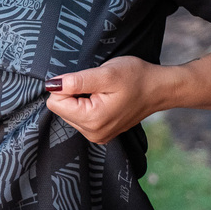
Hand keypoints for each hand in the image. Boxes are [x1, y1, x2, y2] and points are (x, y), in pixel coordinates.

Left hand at [43, 56, 168, 143]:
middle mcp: (93, 133)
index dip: (66, 86)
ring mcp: (97, 135)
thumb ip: (76, 81)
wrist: (159, 89)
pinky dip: (86, 104)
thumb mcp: (105, 74)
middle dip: (73, 93)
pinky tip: (103, 98)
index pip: (55, 102)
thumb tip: (51, 85)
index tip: (87, 81)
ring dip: (80, 98)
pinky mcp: (100, 132)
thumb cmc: (136, 77)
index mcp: (92, 120)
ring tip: (102, 91)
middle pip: (61, 108)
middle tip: (96, 86)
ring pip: (69, 112)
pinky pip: (80, 116)